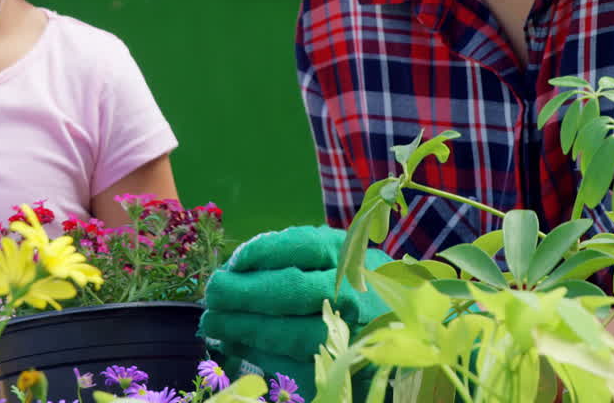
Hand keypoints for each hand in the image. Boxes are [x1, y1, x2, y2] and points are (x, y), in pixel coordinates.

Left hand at [198, 226, 391, 399]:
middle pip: (293, 290)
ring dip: (245, 329)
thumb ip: (290, 260)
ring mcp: (352, 334)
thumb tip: (232, 272)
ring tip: (215, 324)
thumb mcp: (332, 258)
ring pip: (293, 332)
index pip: (304, 245)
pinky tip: (237, 347)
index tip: (233, 261)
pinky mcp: (344, 369)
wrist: (400, 325)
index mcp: (350, 256)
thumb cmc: (351, 284)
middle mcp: (354, 293)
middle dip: (244, 293)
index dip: (263, 252)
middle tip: (213, 295)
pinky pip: (298, 365)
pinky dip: (261, 356)